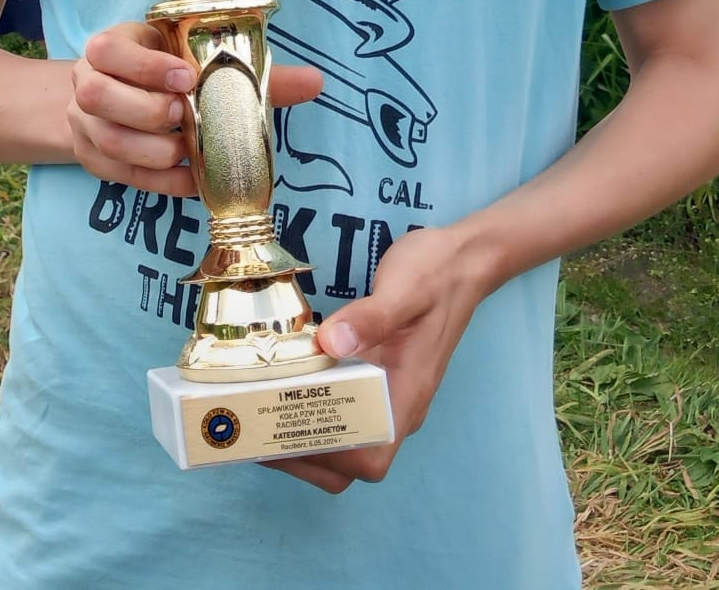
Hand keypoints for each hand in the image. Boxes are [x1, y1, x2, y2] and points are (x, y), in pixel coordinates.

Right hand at [67, 21, 322, 197]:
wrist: (112, 95)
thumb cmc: (164, 71)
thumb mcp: (193, 58)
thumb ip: (250, 70)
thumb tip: (315, 81)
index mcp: (111, 46)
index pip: (109, 50)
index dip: (144, 65)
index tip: (185, 77)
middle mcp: (87, 81)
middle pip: (96, 95)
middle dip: (144, 109)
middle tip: (182, 114)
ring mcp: (84, 123)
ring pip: (106, 139)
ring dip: (151, 150)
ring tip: (186, 149)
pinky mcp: (93, 159)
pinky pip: (121, 176)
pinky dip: (160, 182)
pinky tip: (191, 180)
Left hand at [260, 222, 491, 492]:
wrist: (462, 259)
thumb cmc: (436, 274)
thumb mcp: (404, 289)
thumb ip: (371, 318)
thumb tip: (329, 344)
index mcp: (408, 394)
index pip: (372, 458)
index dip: (329, 459)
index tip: (285, 434)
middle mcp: (399, 404)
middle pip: (352, 460)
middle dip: (303, 453)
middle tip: (255, 424)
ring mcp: (389, 392)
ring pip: (345, 437)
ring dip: (303, 435)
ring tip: (258, 408)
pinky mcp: (378, 375)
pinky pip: (343, 407)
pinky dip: (311, 408)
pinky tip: (281, 383)